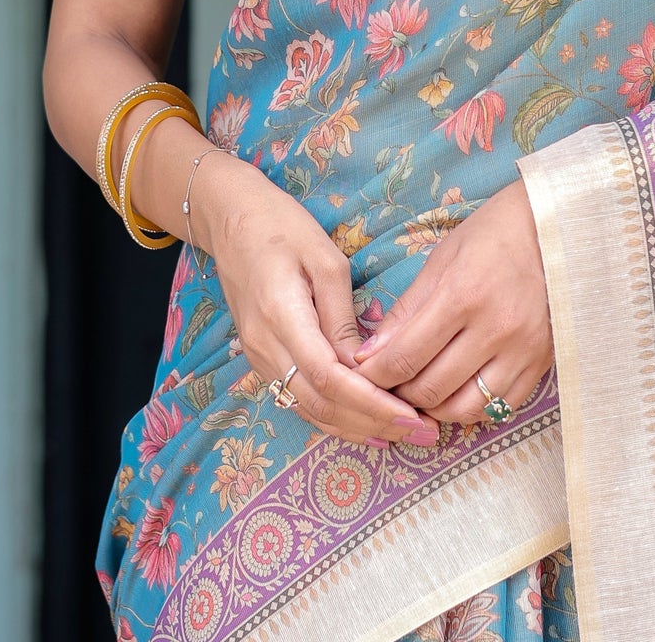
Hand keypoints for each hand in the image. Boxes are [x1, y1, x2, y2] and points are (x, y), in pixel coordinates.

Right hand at [195, 152, 439, 448]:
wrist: (232, 219)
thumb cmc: (283, 227)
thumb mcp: (324, 258)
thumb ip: (343, 315)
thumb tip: (366, 365)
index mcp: (281, 316)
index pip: (328, 377)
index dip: (370, 403)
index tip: (411, 415)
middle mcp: (264, 347)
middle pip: (320, 404)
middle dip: (372, 424)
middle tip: (422, 434)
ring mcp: (258, 357)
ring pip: (308, 409)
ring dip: (356, 428)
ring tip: (402, 436)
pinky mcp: (262, 358)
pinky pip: (299, 398)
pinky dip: (334, 417)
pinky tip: (366, 424)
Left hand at [352, 178, 552, 425]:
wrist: (552, 230)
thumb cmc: (490, 237)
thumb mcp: (440, 261)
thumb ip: (405, 311)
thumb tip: (369, 354)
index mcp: (463, 295)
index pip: (405, 356)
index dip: (375, 375)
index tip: (362, 375)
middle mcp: (495, 328)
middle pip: (431, 388)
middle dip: (399, 394)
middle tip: (388, 384)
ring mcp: (522, 351)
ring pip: (465, 409)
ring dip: (433, 409)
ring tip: (420, 391)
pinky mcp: (540, 364)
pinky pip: (499, 408)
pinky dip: (471, 410)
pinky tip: (457, 392)